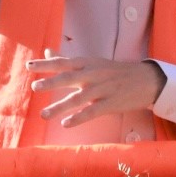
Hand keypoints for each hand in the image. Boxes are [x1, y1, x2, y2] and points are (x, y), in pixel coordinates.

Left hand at [28, 57, 167, 127]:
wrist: (146, 80)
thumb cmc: (114, 71)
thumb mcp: (92, 62)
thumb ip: (68, 60)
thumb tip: (47, 52)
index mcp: (87, 63)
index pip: (63, 62)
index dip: (46, 64)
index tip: (29, 66)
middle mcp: (93, 74)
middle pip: (69, 77)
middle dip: (52, 82)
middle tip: (35, 87)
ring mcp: (103, 89)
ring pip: (78, 98)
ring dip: (60, 107)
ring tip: (44, 115)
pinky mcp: (111, 103)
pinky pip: (92, 111)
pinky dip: (79, 118)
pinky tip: (66, 124)